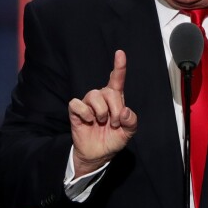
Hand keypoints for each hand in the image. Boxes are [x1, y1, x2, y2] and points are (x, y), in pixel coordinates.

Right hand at [68, 50, 137, 176]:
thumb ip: (131, 121)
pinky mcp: (76, 111)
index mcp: (115, 100)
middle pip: (108, 91)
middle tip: (115, 123)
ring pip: (93, 95)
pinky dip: (85, 113)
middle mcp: (101, 98)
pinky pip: (77, 104)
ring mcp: (88, 104)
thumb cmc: (113, 139)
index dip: (119, 66)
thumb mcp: (128, 133)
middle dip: (115, 108)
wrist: (98, 154)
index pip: (117, 80)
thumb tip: (124, 112)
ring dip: (101, 111)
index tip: (120, 53)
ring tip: (101, 122)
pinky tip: (88, 120)